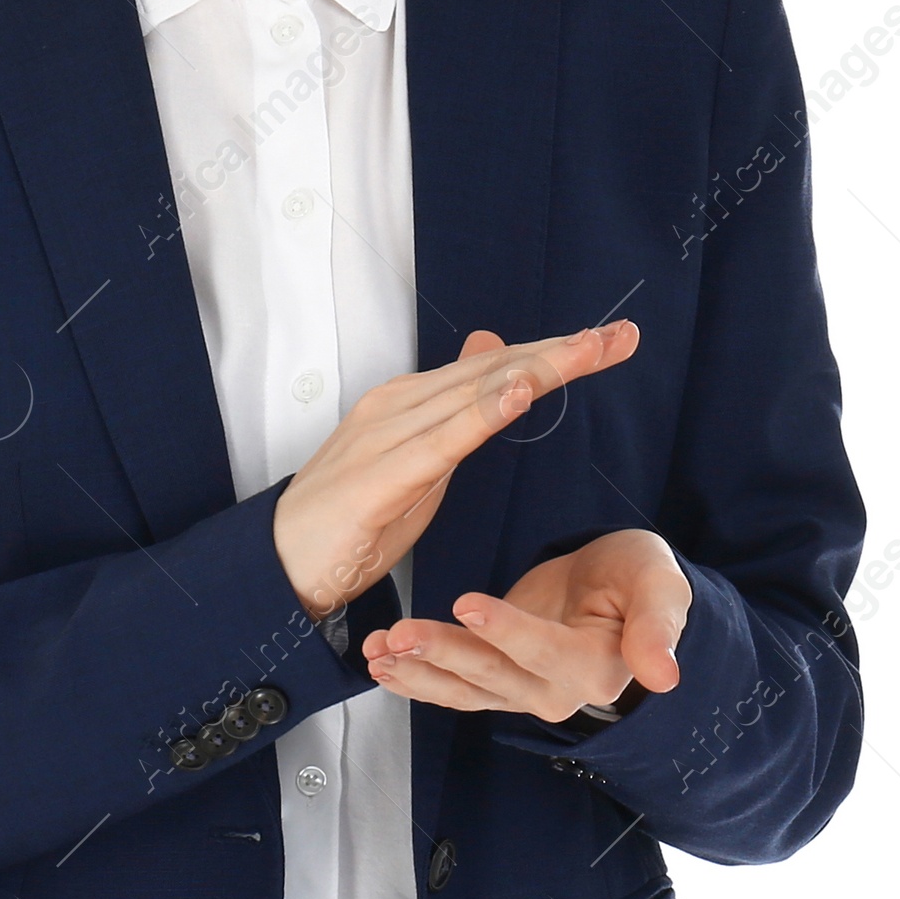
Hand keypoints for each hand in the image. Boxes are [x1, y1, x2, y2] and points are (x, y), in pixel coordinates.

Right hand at [272, 321, 639, 622]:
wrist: (279, 562)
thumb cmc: (350, 517)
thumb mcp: (418, 462)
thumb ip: (458, 414)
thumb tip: (501, 365)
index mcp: (412, 400)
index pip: (496, 366)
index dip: (555, 351)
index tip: (611, 342)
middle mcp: (401, 403)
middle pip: (494, 369)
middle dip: (562, 351)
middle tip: (620, 337)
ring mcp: (387, 434)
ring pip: (475, 393)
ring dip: (537, 368)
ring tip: (588, 350)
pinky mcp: (381, 475)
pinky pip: (442, 441)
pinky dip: (483, 411)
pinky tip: (519, 391)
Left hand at [362, 527, 691, 721]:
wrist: (619, 588)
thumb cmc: (639, 578)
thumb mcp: (659, 584)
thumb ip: (659, 623)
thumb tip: (663, 675)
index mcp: (598, 666)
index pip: (546, 651)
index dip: (507, 630)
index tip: (468, 603)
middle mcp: (557, 690)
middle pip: (493, 674)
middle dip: (443, 653)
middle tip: (398, 633)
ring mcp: (521, 689)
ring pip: (463, 687)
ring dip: (417, 670)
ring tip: (377, 649)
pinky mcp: (496, 678)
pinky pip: (452, 686)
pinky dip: (414, 677)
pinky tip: (380, 663)